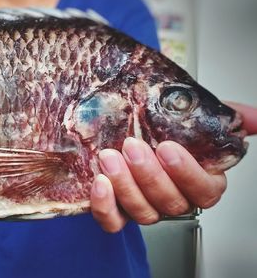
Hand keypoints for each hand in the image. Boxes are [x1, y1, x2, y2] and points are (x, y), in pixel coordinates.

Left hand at [90, 102, 256, 232]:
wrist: (123, 134)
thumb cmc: (160, 130)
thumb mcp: (192, 118)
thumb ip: (224, 118)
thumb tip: (252, 118)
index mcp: (198, 182)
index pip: (204, 191)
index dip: (187, 173)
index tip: (167, 148)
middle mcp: (173, 198)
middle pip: (170, 202)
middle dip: (150, 175)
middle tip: (133, 147)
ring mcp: (145, 208)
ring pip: (142, 212)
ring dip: (125, 185)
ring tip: (110, 157)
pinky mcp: (117, 212)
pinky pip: (113, 222)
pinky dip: (105, 207)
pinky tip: (100, 183)